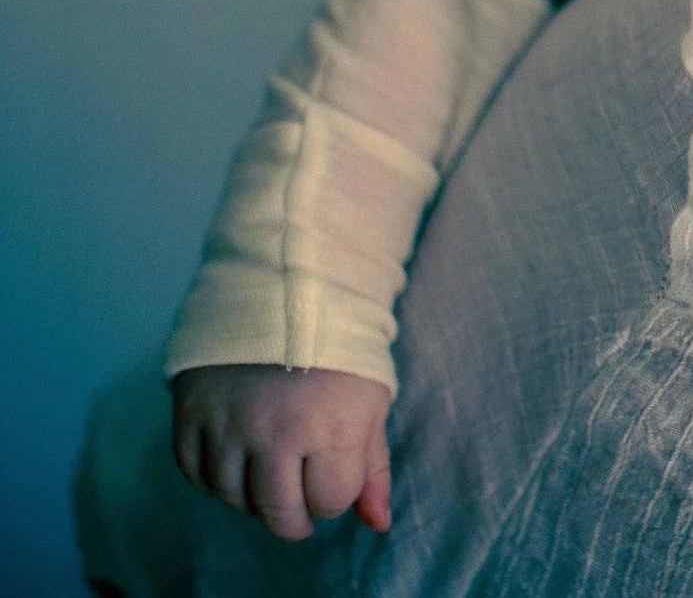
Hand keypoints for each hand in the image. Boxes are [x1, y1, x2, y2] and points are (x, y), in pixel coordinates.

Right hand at [169, 364, 392, 539]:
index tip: (333, 473)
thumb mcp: (371, 404)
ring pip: (232, 498)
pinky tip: (235, 464)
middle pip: (277, 512)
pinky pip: (194, 473)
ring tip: (269, 476)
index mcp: (332, 426)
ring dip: (252, 498)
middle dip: (294, 516)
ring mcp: (229, 422)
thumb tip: (377, 523)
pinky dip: (214, 479)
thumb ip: (372, 468)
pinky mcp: (192, 412)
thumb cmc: (339, 354)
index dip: (334, 494)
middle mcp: (277, 430)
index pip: (328, 502)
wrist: (285, 293)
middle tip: (299, 499)